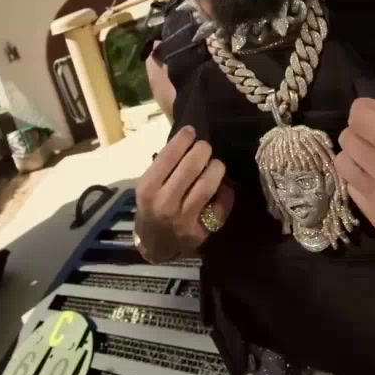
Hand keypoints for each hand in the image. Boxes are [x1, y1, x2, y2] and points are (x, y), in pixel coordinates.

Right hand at [135, 125, 233, 262]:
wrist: (155, 244)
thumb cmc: (152, 207)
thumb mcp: (148, 186)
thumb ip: (164, 166)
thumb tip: (189, 138)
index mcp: (148, 189)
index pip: (168, 156)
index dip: (183, 139)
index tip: (191, 131)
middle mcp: (164, 203)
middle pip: (191, 167)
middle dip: (203, 150)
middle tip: (205, 146)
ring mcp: (184, 218)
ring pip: (208, 185)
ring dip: (216, 168)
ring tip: (216, 163)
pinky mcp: (200, 231)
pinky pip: (220, 206)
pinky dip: (226, 192)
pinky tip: (223, 186)